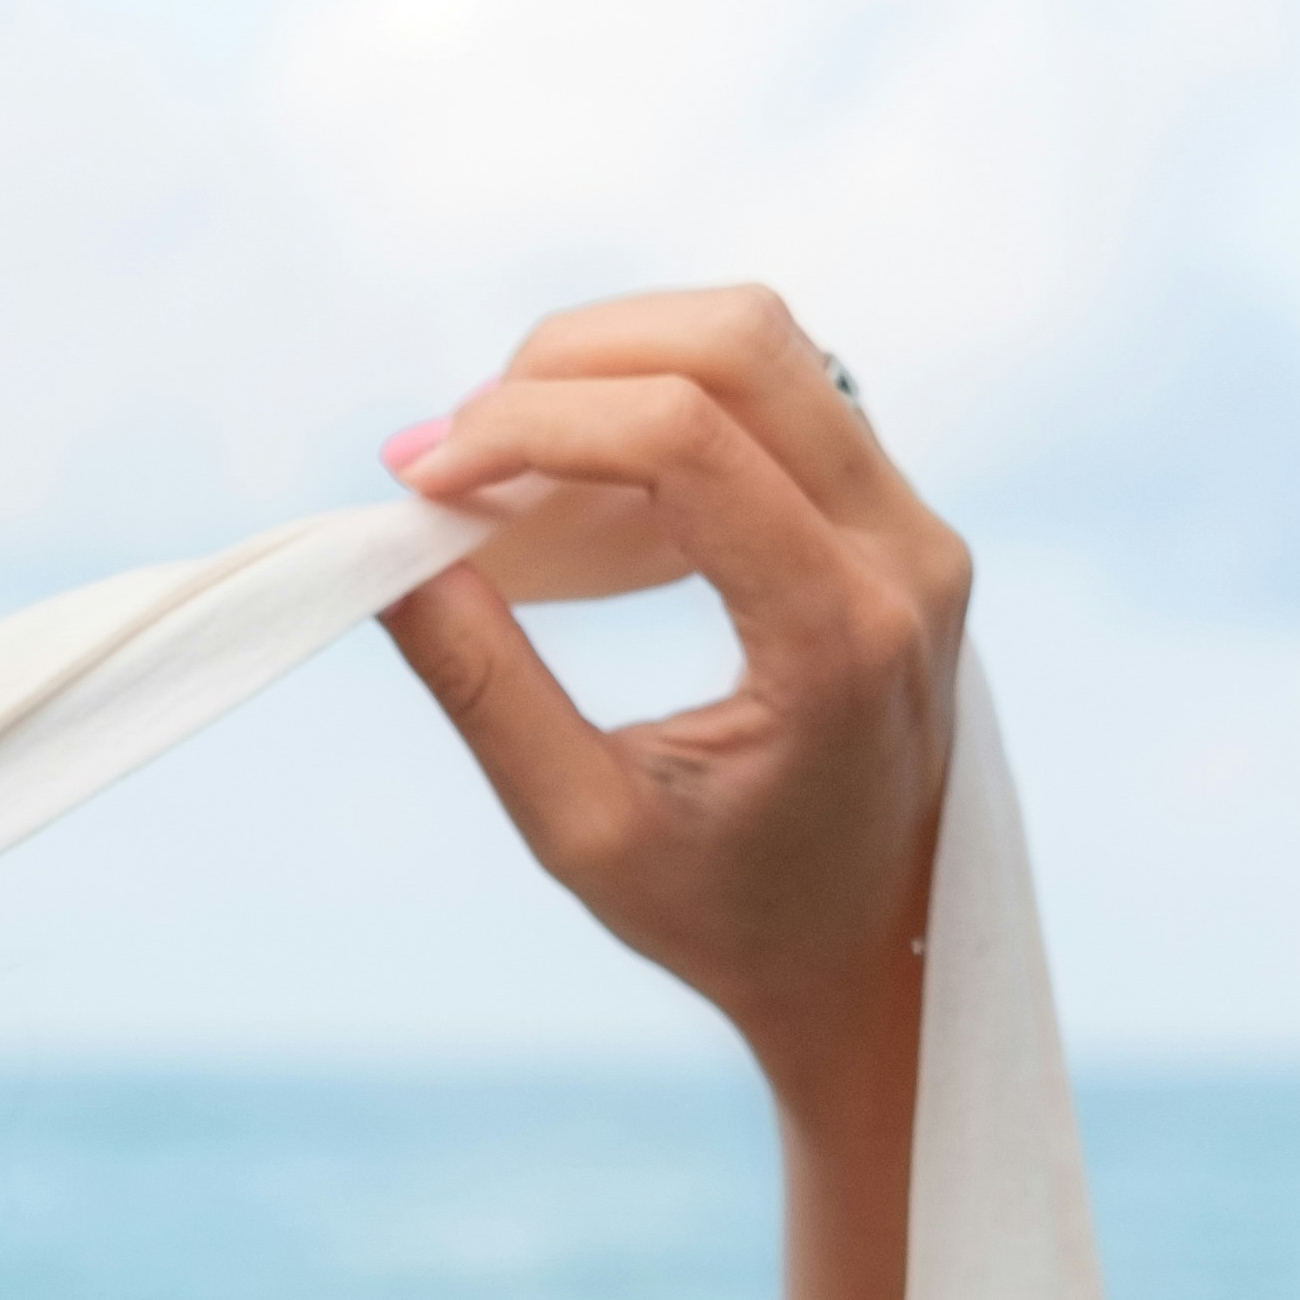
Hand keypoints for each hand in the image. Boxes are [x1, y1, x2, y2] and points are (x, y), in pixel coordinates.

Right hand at [375, 288, 967, 1109]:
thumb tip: (386, 560)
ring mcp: (913, 524)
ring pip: (760, 342)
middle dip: (563, 367)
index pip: (685, 439)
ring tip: (505, 474)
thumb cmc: (729, 918)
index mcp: (837, 637)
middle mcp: (903, 554)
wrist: (876, 957)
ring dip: (609, 370)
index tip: (421, 481)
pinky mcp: (892, 515)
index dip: (530, 428)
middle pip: (736, 343)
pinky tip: (576, 502)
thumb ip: (485, 689)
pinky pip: (775, 394)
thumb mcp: (583, 830)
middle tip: (452, 458)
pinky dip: (654, 406)